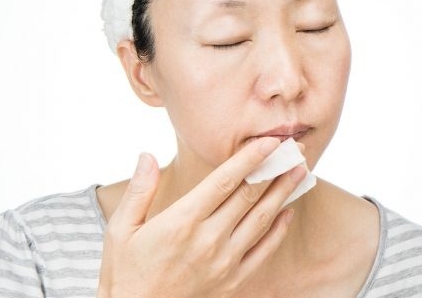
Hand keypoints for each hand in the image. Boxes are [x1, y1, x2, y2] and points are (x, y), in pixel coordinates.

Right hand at [97, 137, 306, 297]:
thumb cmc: (126, 271)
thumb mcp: (122, 229)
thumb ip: (139, 190)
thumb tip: (147, 156)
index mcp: (182, 221)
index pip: (224, 181)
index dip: (250, 158)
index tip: (269, 141)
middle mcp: (208, 239)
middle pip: (249, 196)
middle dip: (274, 169)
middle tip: (294, 149)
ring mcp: (224, 262)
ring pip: (261, 220)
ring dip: (283, 194)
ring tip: (299, 172)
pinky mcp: (232, 281)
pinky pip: (262, 252)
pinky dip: (278, 231)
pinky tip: (287, 213)